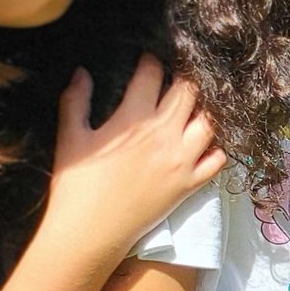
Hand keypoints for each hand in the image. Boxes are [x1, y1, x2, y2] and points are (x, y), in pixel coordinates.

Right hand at [44, 58, 224, 258]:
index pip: (153, 76)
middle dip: (184, 78)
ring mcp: (183, 160)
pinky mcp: (192, 183)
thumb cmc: (75, 185)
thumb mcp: (71, 138)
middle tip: (178, 76)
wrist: (90, 232)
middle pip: (189, 93)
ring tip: (195, 105)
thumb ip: (76, 101)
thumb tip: (82, 71)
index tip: (151, 58)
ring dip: (205, 109)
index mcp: (134, 120)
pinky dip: (217, 147)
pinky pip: (218, 159)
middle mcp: (165, 135)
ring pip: (210, 122)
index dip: (152, 61)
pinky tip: (206, 142)